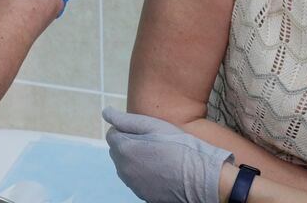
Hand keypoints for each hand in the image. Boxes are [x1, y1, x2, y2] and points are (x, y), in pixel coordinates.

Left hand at [103, 106, 232, 202]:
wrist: (200, 179)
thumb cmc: (181, 148)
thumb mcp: (154, 126)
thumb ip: (126, 120)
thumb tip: (106, 112)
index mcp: (124, 149)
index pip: (112, 133)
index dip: (127, 128)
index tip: (146, 130)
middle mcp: (123, 169)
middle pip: (117, 150)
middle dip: (129, 142)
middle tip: (153, 140)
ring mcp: (132, 184)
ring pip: (125, 166)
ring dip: (135, 158)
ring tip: (159, 154)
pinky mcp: (142, 194)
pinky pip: (136, 179)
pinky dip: (143, 172)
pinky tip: (161, 169)